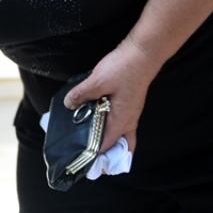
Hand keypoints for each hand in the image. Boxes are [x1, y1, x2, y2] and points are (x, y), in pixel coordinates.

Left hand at [63, 37, 161, 153]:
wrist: (143, 53)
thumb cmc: (124, 68)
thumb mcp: (97, 81)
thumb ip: (81, 94)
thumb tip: (69, 105)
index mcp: (121, 121)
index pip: (105, 146)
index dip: (91, 155)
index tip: (77, 159)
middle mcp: (128, 121)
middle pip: (117, 147)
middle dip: (104, 155)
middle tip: (85, 157)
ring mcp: (129, 114)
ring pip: (119, 136)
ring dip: (106, 142)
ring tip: (86, 142)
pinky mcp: (128, 105)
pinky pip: (119, 124)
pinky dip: (108, 128)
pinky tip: (94, 121)